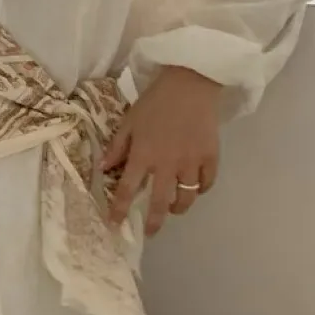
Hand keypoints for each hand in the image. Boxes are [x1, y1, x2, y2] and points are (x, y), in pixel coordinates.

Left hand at [103, 67, 221, 236]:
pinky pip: (207, 183)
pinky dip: (201, 190)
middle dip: (155, 222)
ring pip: (187, 197)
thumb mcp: (129, 121)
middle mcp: (167, 164)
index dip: (119, 209)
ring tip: (174, 208)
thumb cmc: (156, 101)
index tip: (114, 224)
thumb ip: (117, 147)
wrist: (191, 82)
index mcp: (144, 155)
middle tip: (151, 232)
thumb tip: (103, 169)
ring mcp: (192, 162)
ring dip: (179, 207)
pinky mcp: (211, 156)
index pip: (128, 190)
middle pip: (161, 202)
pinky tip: (195, 189)